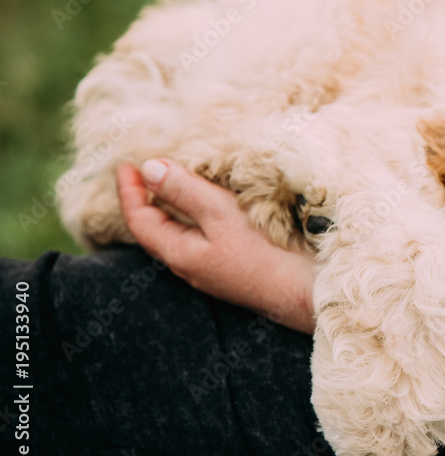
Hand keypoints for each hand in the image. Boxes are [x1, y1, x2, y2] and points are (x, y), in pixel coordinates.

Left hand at [116, 159, 316, 332]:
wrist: (307, 291)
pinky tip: (214, 205)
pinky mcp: (236, 266)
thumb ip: (184, 190)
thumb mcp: (221, 215)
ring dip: (175, 205)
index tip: (125, 163)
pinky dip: (199, 214)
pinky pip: (205, 236)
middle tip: (145, 170)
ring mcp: (214, 268)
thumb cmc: (264, 253)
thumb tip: (150, 168)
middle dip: (148, 198)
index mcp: (180, 254)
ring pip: (183, 233)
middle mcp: (192, 265)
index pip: (140, 220)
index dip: (129, 191)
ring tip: (176, 181)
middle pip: (158, 229)